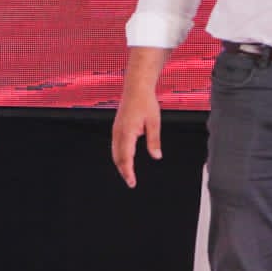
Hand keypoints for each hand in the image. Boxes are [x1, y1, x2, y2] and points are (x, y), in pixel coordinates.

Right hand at [111, 50, 165, 186]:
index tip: (132, 182)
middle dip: (123, 171)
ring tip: (128, 175)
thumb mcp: (154, 122)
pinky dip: (119, 156)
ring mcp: (116, 130)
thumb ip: (154, 140)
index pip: (126, 157)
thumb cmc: (146, 103)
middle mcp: (118, 133)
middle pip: (117, 158)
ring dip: (120, 164)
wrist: (136, 88)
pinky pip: (115, 146)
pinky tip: (125, 161)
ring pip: (115, 153)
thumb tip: (156, 156)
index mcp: (127, 132)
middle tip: (131, 183)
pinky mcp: (117, 128)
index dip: (128, 172)